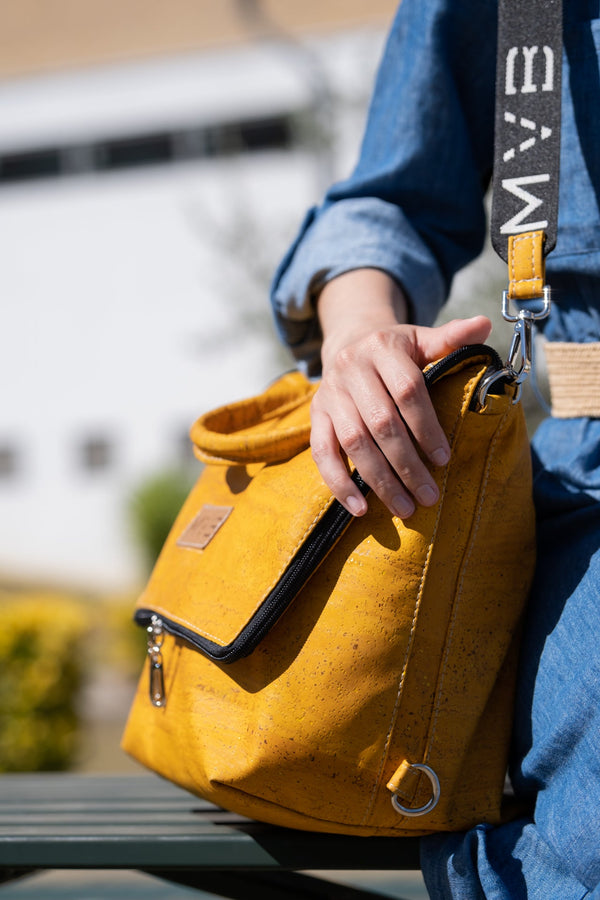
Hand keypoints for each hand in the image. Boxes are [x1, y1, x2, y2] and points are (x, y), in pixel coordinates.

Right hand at [311, 269, 491, 517]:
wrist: (349, 344)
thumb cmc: (397, 350)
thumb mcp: (422, 338)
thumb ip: (451, 337)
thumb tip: (485, 324)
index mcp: (382, 348)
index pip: (407, 391)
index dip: (426, 427)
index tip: (444, 459)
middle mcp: (350, 368)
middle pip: (380, 423)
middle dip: (406, 464)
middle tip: (429, 497)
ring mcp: (329, 394)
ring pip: (353, 442)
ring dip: (379, 480)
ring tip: (404, 508)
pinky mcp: (314, 415)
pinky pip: (322, 452)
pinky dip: (339, 482)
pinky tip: (360, 507)